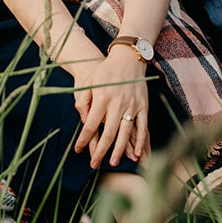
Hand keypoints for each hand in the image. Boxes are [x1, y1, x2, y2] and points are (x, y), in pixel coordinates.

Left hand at [71, 48, 149, 168]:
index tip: (78, 150)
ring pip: (125, 133)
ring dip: (119, 150)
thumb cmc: (105, 71)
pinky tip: (135, 153)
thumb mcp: (89, 81)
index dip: (84, 139)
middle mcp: (117, 103)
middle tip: (94, 165)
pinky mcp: (143, 105)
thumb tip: (82, 119)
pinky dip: (140, 141)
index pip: (90, 124)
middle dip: (100, 151)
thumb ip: (83, 100)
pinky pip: (143, 126)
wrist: (128, 58)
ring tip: (112, 163)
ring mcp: (132, 105)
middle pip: (108, 133)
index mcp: (102, 97)